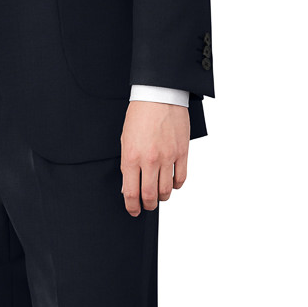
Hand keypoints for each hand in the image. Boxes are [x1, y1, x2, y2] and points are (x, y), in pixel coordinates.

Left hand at [120, 101, 189, 215]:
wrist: (159, 95)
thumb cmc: (140, 115)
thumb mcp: (125, 140)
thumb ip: (127, 165)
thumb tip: (129, 187)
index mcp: (131, 157)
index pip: (130, 192)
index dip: (132, 206)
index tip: (133, 211)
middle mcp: (149, 160)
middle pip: (149, 195)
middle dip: (147, 205)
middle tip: (147, 206)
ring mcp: (168, 157)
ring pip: (166, 190)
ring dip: (162, 197)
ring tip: (159, 196)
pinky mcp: (182, 152)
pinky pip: (181, 178)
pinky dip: (176, 185)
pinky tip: (172, 184)